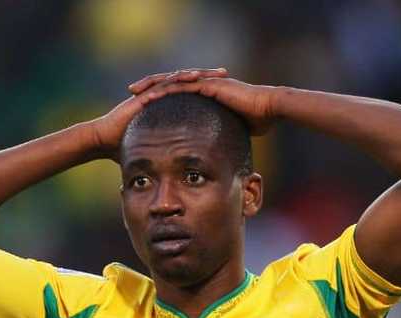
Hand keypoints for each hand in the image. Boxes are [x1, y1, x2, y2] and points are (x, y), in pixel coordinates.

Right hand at [87, 69, 229, 159]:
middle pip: (186, 82)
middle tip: (226, 74)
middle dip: (207, 77)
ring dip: (197, 74)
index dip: (206, 91)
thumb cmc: (122, 147)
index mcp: (163, 106)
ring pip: (177, 78)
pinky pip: (163, 84)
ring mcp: (150, 94)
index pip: (188, 94)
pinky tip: (192, 77)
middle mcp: (157, 96)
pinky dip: (178, 80)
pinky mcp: (143, 96)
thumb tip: (176, 175)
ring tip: (214, 73)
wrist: (103, 141)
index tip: (224, 90)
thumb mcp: (151, 152)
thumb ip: (163, 158)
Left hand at [131, 71, 278, 135]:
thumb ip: (220, 137)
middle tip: (130, 94)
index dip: (158, 97)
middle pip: (169, 83)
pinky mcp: (209, 85)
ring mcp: (205, 83)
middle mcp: (202, 85)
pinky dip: (165, 89)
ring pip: (171, 80)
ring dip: (151, 85)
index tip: (141, 105)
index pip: (176, 92)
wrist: (270, 110)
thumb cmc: (257, 122)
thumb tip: (216, 154)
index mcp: (204, 94)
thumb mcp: (230, 131)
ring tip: (134, 91)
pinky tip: (151, 94)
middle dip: (148, 87)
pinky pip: (182, 85)